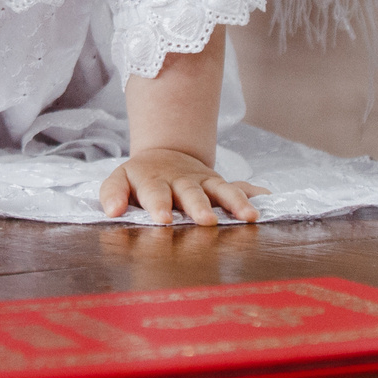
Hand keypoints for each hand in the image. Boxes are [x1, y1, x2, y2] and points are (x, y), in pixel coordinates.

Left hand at [100, 148, 269, 225]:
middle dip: (199, 207)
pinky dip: (253, 194)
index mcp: (152, 181)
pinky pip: (238, 188)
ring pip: (220, 190)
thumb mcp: (119, 180)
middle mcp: (180, 180)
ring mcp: (202, 182)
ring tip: (248, 217)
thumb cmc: (139, 179)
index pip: (155, 193)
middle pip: (191, 193)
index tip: (164, 220)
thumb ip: (113, 194)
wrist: (163, 156)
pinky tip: (266, 201)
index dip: (159, 205)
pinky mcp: (218, 184)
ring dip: (234, 203)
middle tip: (206, 222)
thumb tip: (111, 212)